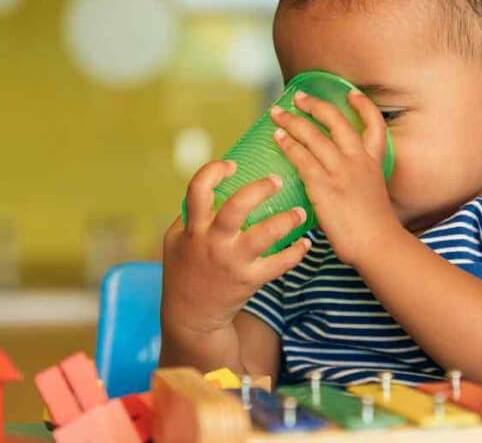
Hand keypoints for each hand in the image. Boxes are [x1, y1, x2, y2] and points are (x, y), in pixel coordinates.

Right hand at [161, 160, 310, 336]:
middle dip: (260, 189)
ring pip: (264, 235)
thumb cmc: (184, 270)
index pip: (198, 189)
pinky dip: (296, 253)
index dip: (215, 171)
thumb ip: (192, 215)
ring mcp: (232, 262)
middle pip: (237, 207)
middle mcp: (213, 242)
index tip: (232, 165)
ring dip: (287, 220)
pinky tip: (305, 243)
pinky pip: (279, 264)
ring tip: (301, 212)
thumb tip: (216, 185)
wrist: (190, 316)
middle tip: (277, 180)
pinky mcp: (249, 281)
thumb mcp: (176, 240)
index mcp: (194, 227)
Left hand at [270, 89, 399, 266]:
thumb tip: (334, 181)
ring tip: (277, 113)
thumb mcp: (372, 195)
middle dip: (315, 105)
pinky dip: (287, 144)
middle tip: (298, 97)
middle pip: (336, 121)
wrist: (377, 244)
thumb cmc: (374, 229)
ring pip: (313, 135)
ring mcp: (340, 170)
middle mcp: (357, 160)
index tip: (351, 94)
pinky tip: (277, 137)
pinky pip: (301, 157)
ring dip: (292, 121)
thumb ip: (355, 182)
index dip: (363, 106)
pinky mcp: (323, 184)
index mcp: (373, 163)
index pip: (374, 125)